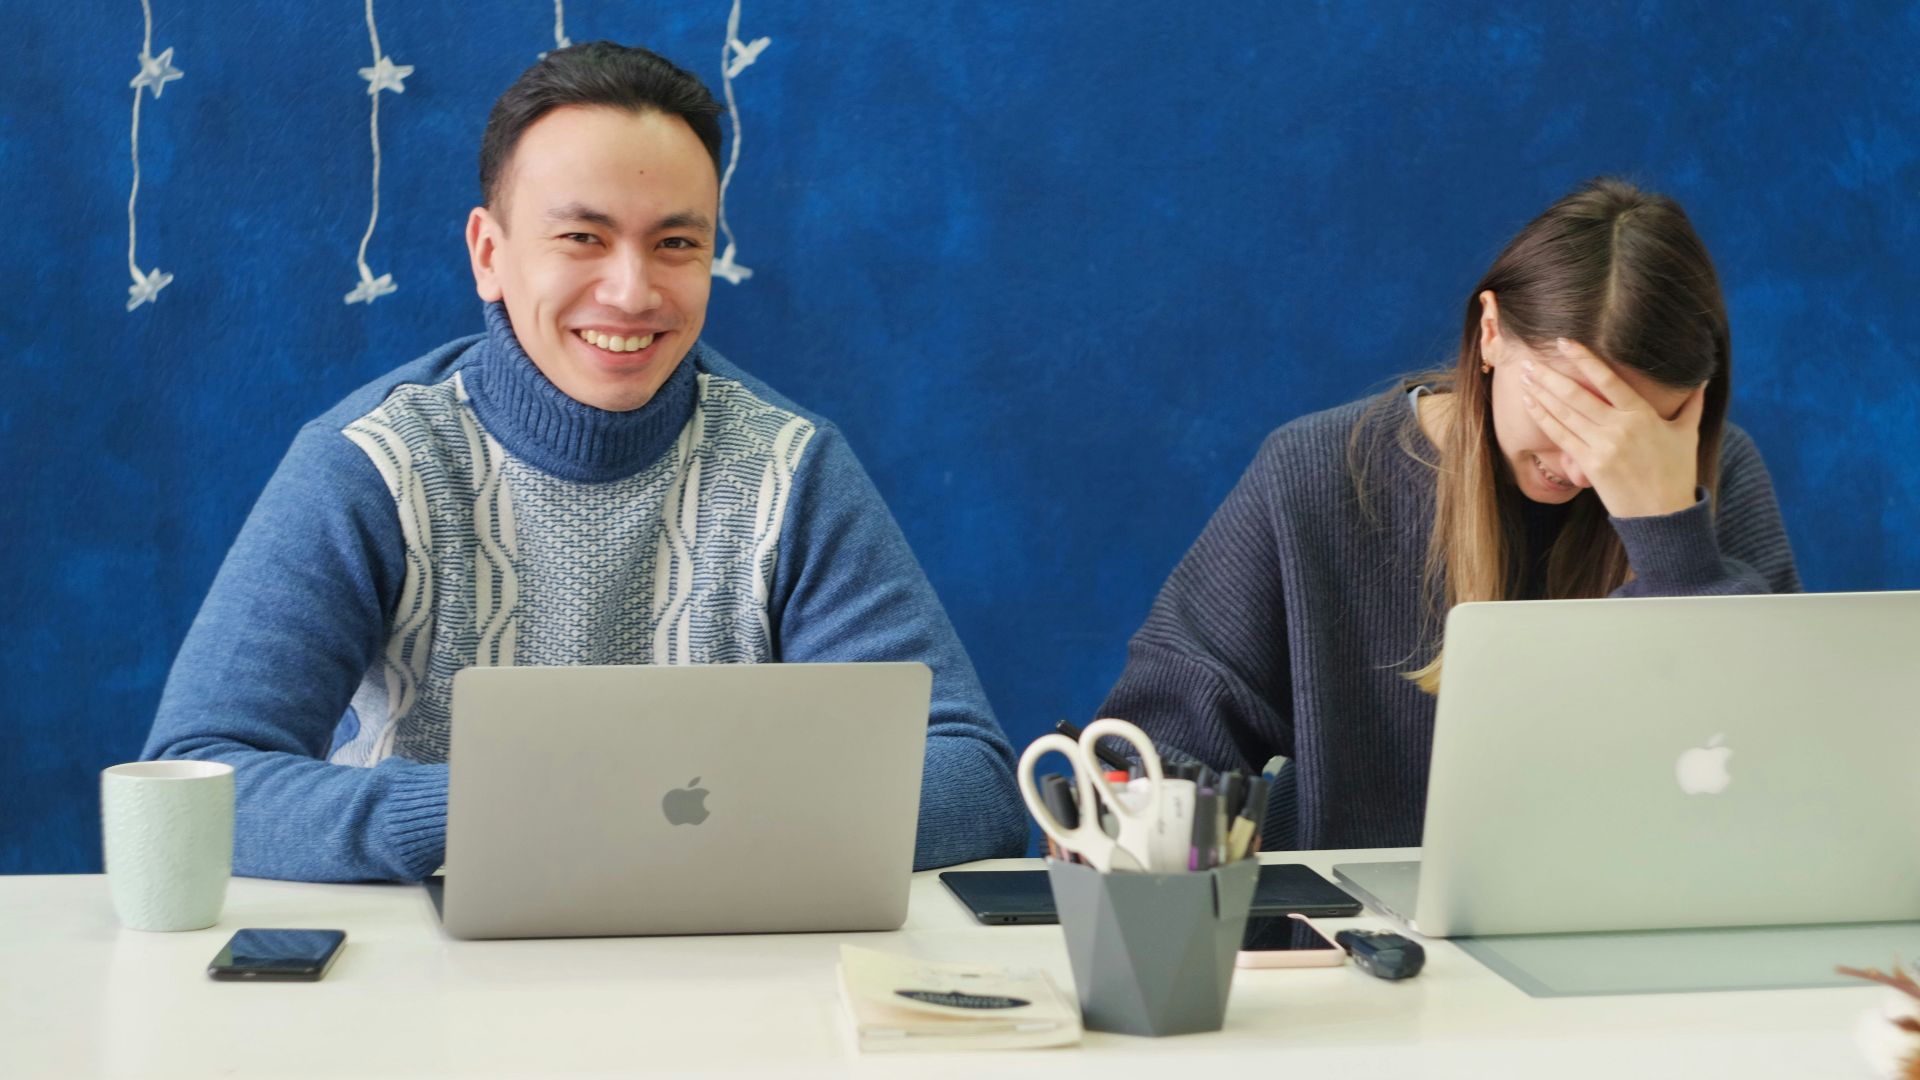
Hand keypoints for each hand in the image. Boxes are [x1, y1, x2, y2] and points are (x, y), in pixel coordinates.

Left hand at [1519, 339, 1704, 517]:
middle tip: (1529, 360)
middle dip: (1549, 376)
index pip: (1608, 379)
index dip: (1584, 358)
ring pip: (1564, 413)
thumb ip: (1691, 405)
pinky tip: (1529, 404)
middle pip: (1577, 395)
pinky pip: (1561, 437)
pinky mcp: (1589, 465)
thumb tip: (1702, 380)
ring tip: (1523, 376)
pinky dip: (1543, 418)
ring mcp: (1602, 447)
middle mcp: (1619, 427)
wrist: (1664, 515)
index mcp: (1642, 414)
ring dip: (1541, 393)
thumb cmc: (1677, 473)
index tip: (1564, 342)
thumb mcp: (1686, 434)